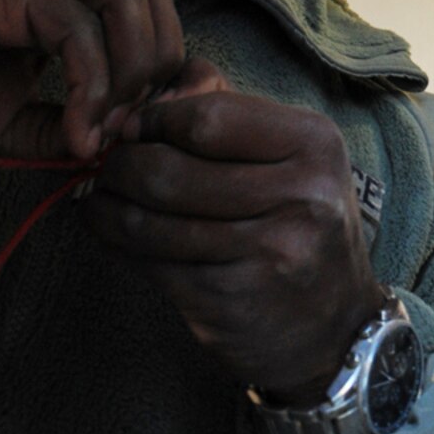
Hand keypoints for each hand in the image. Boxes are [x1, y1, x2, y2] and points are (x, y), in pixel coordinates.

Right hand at [0, 0, 185, 161]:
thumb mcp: (15, 123)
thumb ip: (68, 124)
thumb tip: (122, 140)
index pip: (149, 2)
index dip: (167, 61)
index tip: (151, 125)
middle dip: (159, 63)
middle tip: (132, 127)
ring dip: (130, 70)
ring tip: (103, 129)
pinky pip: (70, 25)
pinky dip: (88, 83)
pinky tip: (76, 130)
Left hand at [84, 89, 386, 400]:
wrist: (335, 326)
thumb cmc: (299, 221)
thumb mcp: (288, 155)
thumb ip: (223, 112)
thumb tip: (135, 107)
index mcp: (314, 144)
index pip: (209, 117)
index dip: (155, 120)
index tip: (130, 127)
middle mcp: (301, 196)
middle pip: (171, 172)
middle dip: (121, 167)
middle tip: (105, 166)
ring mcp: (268, 253)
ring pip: (152, 223)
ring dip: (109, 209)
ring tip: (98, 198)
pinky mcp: (232, 300)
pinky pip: (152, 265)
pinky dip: (118, 246)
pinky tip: (110, 234)